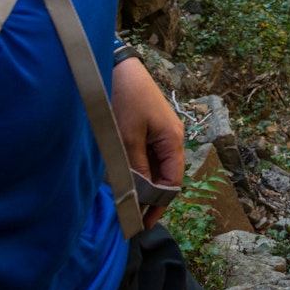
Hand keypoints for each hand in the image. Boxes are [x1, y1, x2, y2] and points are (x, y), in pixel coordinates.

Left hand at [111, 57, 184, 228]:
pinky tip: (121, 176)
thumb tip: (138, 196)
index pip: (172, 182)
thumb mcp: (127, 137)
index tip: (142, 223)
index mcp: (173, 140)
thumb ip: (135, 168)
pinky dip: (135, 168)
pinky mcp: (146, 127)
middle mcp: (170, 137)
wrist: (117, 66)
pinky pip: (144, 155)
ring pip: (153, 166)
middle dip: (149, 197)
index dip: (159, 204)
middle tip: (128, 215)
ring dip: (140, 182)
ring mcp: (159, 132)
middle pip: (164, 176)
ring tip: (122, 198)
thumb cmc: (125, 98)